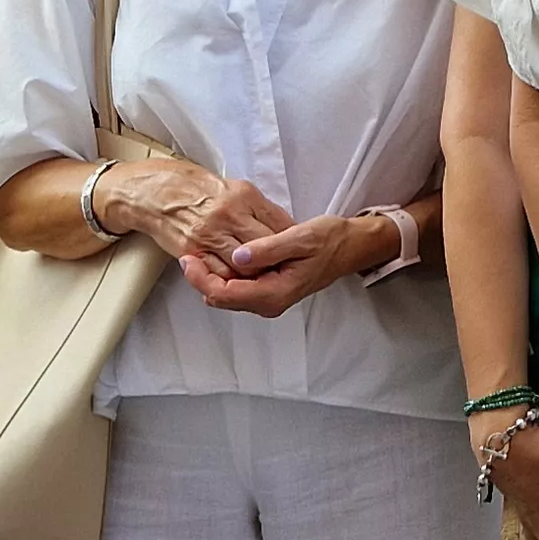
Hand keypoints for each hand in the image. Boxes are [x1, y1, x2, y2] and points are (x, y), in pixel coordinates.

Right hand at [94, 160, 293, 280]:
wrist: (157, 193)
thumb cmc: (197, 189)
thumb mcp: (237, 188)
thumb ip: (261, 208)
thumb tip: (285, 226)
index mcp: (243, 196)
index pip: (279, 225)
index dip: (290, 242)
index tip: (298, 252)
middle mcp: (229, 215)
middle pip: (265, 247)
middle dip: (277, 262)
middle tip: (286, 271)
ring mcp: (210, 234)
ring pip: (244, 265)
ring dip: (255, 275)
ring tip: (265, 279)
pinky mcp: (192, 250)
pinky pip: (219, 272)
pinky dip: (231, 278)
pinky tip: (238, 279)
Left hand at [187, 211, 389, 317]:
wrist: (349, 247)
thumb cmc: (330, 240)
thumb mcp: (300, 237)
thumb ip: (268, 248)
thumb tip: (238, 255)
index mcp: (275, 292)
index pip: (225, 293)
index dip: (201, 278)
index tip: (188, 258)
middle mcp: (269, 302)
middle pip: (221, 298)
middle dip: (201, 278)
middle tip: (189, 253)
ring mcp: (269, 298)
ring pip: (227, 294)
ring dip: (211, 276)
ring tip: (200, 252)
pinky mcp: (268, 290)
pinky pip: (238, 288)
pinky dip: (224, 274)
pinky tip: (221, 255)